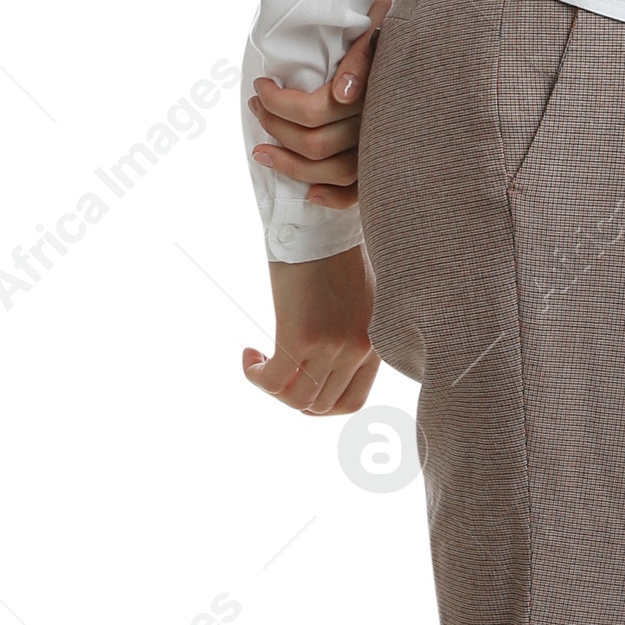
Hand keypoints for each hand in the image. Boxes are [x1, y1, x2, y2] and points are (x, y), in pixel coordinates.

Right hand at [242, 247, 379, 411]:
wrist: (319, 219)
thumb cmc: (334, 252)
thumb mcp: (360, 300)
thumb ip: (353, 332)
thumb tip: (326, 357)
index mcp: (374, 343)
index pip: (350, 401)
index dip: (319, 404)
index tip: (299, 385)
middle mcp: (357, 349)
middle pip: (319, 405)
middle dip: (290, 397)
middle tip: (273, 371)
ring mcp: (331, 344)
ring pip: (296, 399)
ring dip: (272, 389)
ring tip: (260, 362)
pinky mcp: (300, 334)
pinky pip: (273, 380)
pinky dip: (256, 375)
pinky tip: (249, 354)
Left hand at [248, 0, 395, 207]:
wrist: (434, 38)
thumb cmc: (395, 27)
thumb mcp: (379, 24)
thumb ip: (361, 57)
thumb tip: (343, 93)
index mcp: (373, 92)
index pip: (312, 112)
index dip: (278, 103)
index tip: (261, 85)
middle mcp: (378, 123)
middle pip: (315, 144)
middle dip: (274, 126)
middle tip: (255, 105)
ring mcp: (384, 145)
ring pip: (333, 172)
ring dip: (290, 165)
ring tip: (262, 149)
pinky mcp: (388, 160)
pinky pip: (360, 192)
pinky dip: (333, 198)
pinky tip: (310, 193)